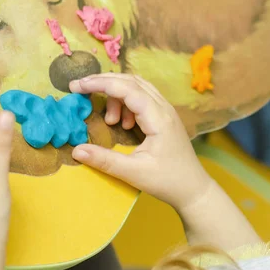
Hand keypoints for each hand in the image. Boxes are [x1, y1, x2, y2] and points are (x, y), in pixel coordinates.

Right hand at [70, 74, 212, 210]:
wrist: (194, 189)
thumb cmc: (168, 181)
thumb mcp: (134, 173)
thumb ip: (105, 160)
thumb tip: (76, 150)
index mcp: (158, 118)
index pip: (126, 88)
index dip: (99, 83)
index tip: (76, 86)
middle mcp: (163, 108)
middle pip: (131, 80)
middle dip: (103, 81)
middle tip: (79, 89)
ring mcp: (166, 110)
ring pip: (137, 87)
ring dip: (116, 94)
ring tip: (110, 121)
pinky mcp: (164, 116)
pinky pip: (142, 97)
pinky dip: (125, 102)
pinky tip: (123, 124)